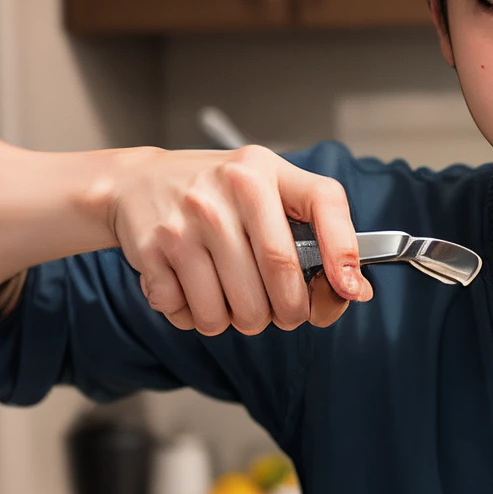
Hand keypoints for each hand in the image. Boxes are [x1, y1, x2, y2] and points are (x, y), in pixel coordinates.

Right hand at [107, 144, 373, 334]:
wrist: (136, 183)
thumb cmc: (216, 194)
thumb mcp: (266, 189)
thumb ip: (315, 230)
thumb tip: (355, 291)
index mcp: (262, 171)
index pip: (323, 203)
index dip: (343, 252)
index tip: (349, 290)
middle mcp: (226, 191)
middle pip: (279, 279)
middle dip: (286, 313)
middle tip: (278, 313)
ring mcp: (186, 222)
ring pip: (232, 312)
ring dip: (237, 322)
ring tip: (228, 297)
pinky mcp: (152, 251)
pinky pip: (190, 316)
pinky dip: (195, 318)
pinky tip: (191, 290)